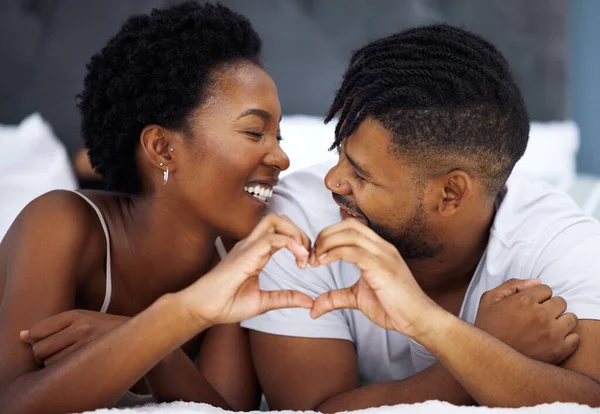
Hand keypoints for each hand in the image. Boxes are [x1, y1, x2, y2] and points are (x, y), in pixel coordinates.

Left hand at [20, 310, 128, 365]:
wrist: (140, 338)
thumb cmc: (107, 331)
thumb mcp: (84, 319)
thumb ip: (54, 326)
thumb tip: (21, 335)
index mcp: (76, 314)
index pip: (36, 331)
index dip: (36, 341)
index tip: (48, 343)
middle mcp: (81, 327)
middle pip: (38, 349)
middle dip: (43, 355)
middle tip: (59, 353)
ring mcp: (87, 344)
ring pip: (49, 363)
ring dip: (54, 365)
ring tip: (71, 358)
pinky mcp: (92, 360)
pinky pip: (63, 370)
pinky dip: (64, 371)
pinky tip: (77, 365)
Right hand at [180, 214, 313, 325]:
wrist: (204, 309)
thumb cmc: (226, 304)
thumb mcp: (264, 302)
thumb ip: (286, 298)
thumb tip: (308, 301)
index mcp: (255, 252)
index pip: (279, 232)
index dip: (298, 241)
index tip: (307, 262)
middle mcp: (251, 245)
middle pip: (278, 219)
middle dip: (299, 231)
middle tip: (308, 254)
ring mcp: (248, 246)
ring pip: (275, 221)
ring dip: (295, 233)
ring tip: (304, 254)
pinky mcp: (246, 254)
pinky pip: (272, 238)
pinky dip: (291, 243)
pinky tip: (299, 257)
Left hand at [309, 219, 440, 336]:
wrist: (418, 319)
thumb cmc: (394, 308)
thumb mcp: (358, 299)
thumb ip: (336, 298)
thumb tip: (313, 308)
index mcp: (378, 249)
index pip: (351, 227)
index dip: (329, 235)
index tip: (315, 253)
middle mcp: (382, 246)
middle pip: (349, 225)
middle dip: (325, 235)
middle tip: (311, 255)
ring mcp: (384, 255)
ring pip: (351, 234)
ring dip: (327, 243)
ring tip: (315, 259)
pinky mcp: (383, 267)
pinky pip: (355, 251)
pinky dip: (335, 253)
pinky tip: (324, 262)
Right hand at [475, 279, 579, 363]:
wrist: (490, 361)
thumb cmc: (487, 328)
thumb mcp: (489, 300)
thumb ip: (512, 285)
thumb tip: (537, 281)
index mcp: (524, 300)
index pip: (545, 288)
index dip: (537, 296)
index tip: (529, 305)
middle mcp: (540, 315)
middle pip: (560, 302)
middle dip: (550, 306)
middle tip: (538, 316)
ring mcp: (551, 334)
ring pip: (571, 318)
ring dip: (561, 321)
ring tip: (546, 328)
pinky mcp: (558, 351)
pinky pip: (575, 338)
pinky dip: (566, 338)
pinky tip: (552, 340)